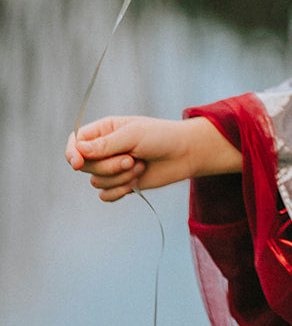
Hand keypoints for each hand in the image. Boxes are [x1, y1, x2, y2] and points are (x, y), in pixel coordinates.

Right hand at [66, 115, 239, 199]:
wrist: (185, 154)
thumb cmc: (161, 137)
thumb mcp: (133, 135)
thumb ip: (105, 144)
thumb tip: (78, 150)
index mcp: (105, 130)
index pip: (75, 141)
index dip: (72, 153)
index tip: (77, 164)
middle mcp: (104, 149)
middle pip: (86, 166)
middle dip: (108, 167)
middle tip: (131, 159)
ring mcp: (111, 167)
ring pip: (96, 181)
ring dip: (120, 177)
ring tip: (140, 166)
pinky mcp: (120, 183)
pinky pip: (105, 195)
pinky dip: (120, 191)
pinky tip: (137, 181)